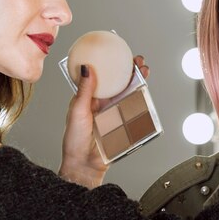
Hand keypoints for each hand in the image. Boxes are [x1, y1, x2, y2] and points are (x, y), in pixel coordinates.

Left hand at [59, 55, 148, 187]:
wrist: (84, 165)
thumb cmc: (74, 142)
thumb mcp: (77, 112)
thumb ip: (84, 90)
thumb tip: (85, 68)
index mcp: (89, 98)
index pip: (102, 77)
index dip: (111, 64)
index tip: (118, 53)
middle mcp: (103, 104)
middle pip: (120, 83)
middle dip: (130, 71)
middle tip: (138, 62)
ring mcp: (115, 114)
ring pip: (129, 94)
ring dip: (138, 83)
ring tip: (144, 74)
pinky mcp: (124, 125)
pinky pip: (134, 111)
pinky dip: (141, 102)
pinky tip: (144, 94)